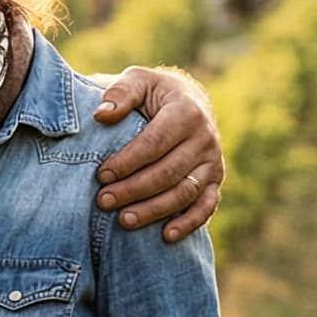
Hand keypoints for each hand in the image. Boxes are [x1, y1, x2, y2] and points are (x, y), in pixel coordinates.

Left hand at [93, 67, 224, 240]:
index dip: (128, 161)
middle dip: (134, 189)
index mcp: (186, 111)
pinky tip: (166, 236)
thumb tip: (101, 115)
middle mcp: (205, 138)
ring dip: (154, 210)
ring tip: (123, 221)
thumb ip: (120, 93)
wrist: (187, 101)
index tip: (101, 174)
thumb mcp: (137, 81)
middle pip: (168, 172)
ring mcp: (213, 162)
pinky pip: (206, 206)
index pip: (155, 142)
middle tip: (103, 201)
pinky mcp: (215, 181)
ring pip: (184, 193)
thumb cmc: (153, 94)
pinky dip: (189, 224)